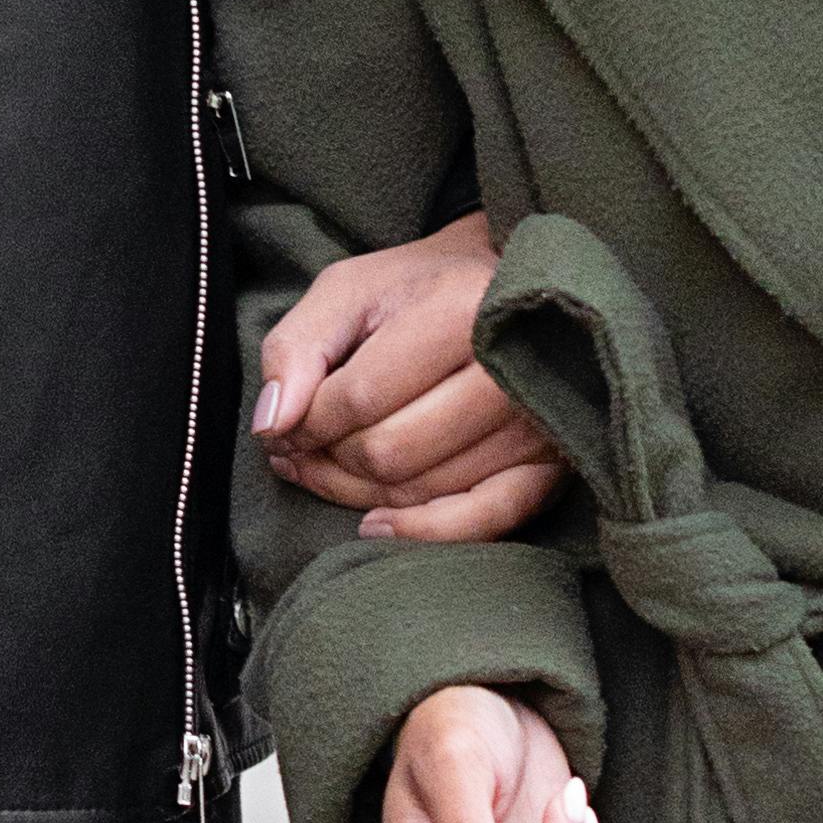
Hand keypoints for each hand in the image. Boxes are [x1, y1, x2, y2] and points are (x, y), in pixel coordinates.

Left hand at [253, 212, 565, 542]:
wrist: (506, 289)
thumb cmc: (421, 289)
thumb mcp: (348, 292)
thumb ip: (296, 347)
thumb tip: (272, 424)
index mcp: (460, 313)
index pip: (359, 398)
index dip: (305, 422)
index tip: (284, 423)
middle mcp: (508, 373)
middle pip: (389, 453)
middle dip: (329, 458)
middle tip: (300, 448)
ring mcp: (536, 425)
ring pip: (421, 490)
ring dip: (359, 492)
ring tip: (328, 468)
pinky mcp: (550, 464)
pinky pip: (485, 520)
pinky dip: (424, 533)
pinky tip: (377, 525)